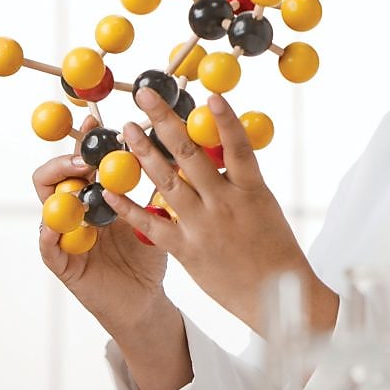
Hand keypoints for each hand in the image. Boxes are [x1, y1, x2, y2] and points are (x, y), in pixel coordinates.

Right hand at [34, 115, 171, 338]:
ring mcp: (67, 235)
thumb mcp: (159, 216)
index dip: (89, 141)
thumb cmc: (153, 255)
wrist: (147, 300)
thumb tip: (184, 149)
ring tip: (78, 176)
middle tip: (90, 152)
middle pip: (59, 174)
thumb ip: (162, 186)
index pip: (87, 160)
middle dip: (71, 158)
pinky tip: (59, 222)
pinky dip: (51, 231)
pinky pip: (48, 245)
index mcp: (100, 196)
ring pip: (48, 204)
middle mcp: (78, 211)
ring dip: (60, 187)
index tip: (99, 122)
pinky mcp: (63, 263)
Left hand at [104, 88, 337, 333]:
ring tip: (125, 129)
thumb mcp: (265, 207)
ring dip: (142, 152)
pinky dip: (129, 206)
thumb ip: (239, 182)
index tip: (207, 94)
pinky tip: (111, 189)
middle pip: (189, 154)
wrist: (277, 296)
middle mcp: (224, 203)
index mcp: (252, 190)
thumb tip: (216, 154)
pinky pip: (151, 224)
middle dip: (164, 121)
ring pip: (165, 181)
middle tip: (145, 95)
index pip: (236, 145)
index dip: (223, 118)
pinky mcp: (186, 250)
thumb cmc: (276, 249)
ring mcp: (203, 226)